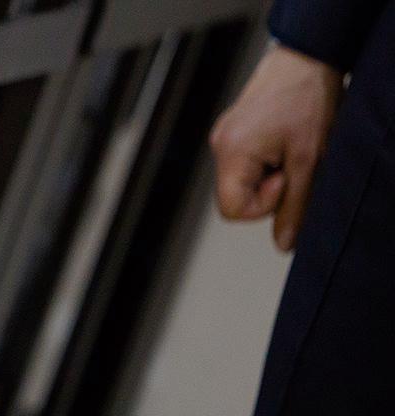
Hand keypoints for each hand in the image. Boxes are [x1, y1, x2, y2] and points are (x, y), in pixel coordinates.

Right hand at [210, 44, 343, 250]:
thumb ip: (294, 206)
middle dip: (267, 190)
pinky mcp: (232, 131)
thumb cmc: (307, 102)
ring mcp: (223, 137)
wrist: (306, 58)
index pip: (232, 211)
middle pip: (235, 196)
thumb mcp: (310, 160)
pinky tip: (283, 140)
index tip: (286, 179)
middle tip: (292, 163)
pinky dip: (265, 161)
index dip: (263, 207)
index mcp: (231, 154)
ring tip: (289, 148)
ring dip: (268, 174)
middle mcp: (219, 146)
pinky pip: (244, 164)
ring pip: (241, 180)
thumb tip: (283, 244)